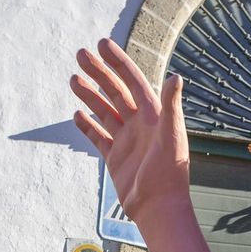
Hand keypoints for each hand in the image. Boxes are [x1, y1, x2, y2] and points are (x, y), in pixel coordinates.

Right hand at [71, 39, 194, 229]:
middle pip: (115, 92)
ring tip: (73, 79)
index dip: (118, 62)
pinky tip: (77, 114)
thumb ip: (172, 106)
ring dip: (90, 95)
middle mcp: (140, 125)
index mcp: (153, 115)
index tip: (102, 44)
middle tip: (79, 54)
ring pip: (104, 111)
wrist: (159, 208)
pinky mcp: (115, 158)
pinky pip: (98, 137)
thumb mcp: (172, 136)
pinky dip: (87, 126)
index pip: (133, 81)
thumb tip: (177, 76)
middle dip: (99, 72)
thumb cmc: (170, 173)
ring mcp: (126, 141)